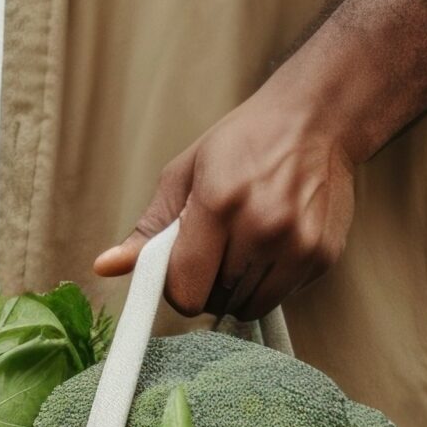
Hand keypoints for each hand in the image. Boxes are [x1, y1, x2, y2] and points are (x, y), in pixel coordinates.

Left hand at [96, 90, 357, 322]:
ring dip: (239, 288)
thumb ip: (149, 228)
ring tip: (245, 244)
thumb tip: (105, 267)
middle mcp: (262, 227)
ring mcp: (297, 244)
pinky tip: (275, 242)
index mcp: (218, 203)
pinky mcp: (322, 255)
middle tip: (217, 247)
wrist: (315, 119)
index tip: (182, 269)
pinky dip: (271, 280)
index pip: (185, 289)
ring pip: (249, 306)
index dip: (176, 287)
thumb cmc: (243, 143)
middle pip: (216, 302)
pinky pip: (282, 296)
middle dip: (208, 284)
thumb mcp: (185, 174)